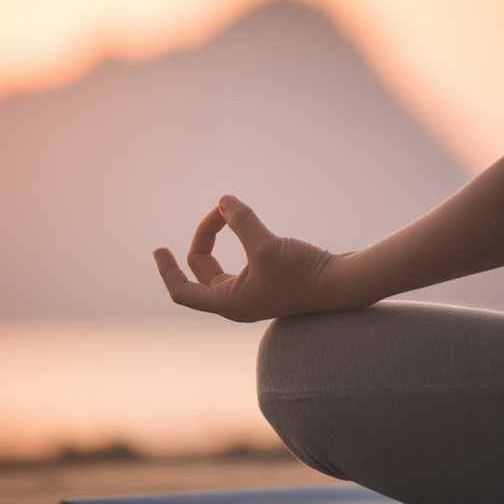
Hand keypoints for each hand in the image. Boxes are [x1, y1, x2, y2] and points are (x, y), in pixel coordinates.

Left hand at [153, 195, 345, 321]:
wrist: (345, 284)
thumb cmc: (304, 273)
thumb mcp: (266, 244)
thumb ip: (241, 221)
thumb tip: (223, 200)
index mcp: (229, 302)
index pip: (182, 291)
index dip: (167, 270)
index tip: (158, 249)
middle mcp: (239, 302)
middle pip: (202, 271)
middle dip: (205, 237)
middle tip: (221, 210)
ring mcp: (256, 294)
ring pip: (222, 266)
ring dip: (220, 238)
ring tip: (231, 213)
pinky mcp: (272, 282)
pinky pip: (243, 262)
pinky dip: (240, 240)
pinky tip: (248, 225)